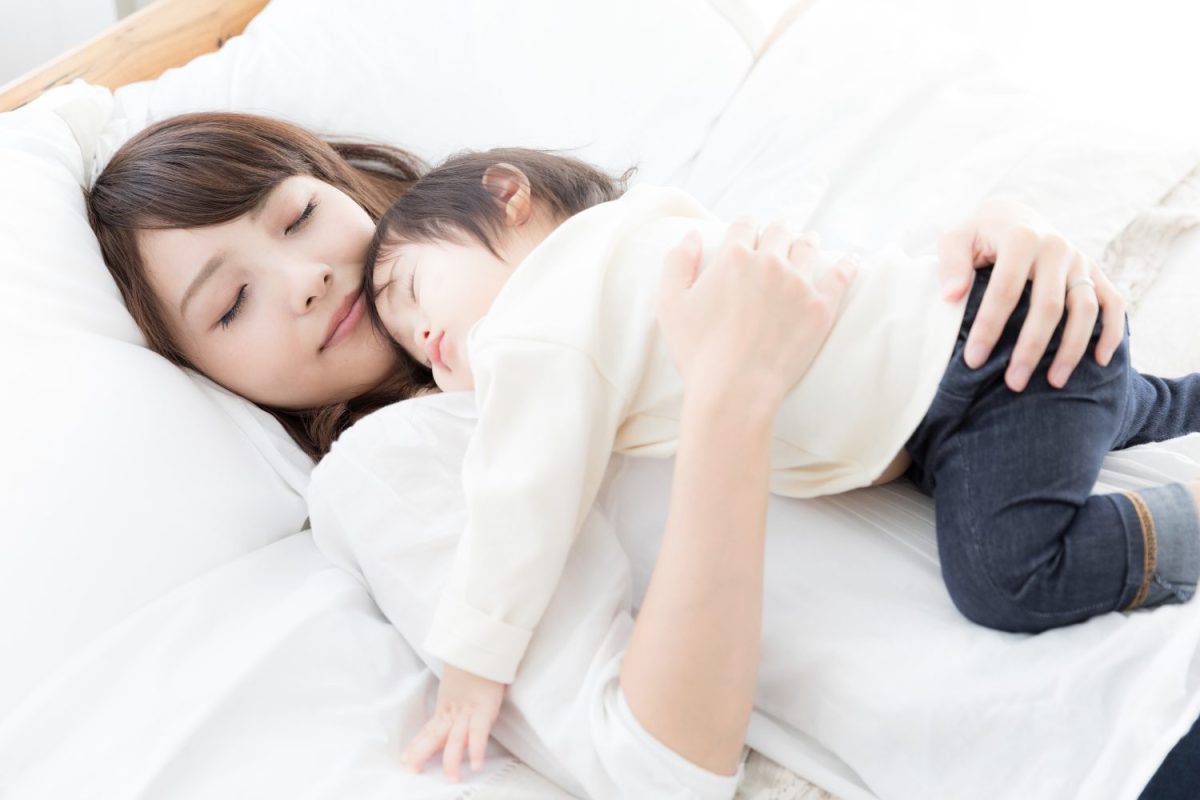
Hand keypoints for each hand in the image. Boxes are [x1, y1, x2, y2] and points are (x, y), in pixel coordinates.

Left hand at [400, 664, 505, 781]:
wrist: (481, 648)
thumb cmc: (473, 665)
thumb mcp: (458, 686)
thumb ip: (454, 700)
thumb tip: (452, 708)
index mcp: (446, 707)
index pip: (428, 730)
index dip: (416, 745)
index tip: (405, 759)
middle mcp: (454, 712)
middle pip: (435, 736)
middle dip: (423, 754)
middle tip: (412, 769)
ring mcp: (468, 712)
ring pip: (456, 739)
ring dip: (452, 760)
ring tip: (451, 777)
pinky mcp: (485, 709)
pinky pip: (479, 733)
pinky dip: (476, 749)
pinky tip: (475, 764)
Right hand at [657, 217, 857, 408]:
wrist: (734, 390)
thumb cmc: (698, 352)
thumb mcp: (670, 305)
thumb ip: (677, 263)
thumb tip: (691, 235)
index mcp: (733, 256)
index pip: (745, 223)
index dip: (746, 227)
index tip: (750, 234)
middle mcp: (770, 262)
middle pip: (780, 230)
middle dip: (777, 232)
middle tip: (779, 239)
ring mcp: (799, 283)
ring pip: (809, 245)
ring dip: (806, 242)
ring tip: (808, 245)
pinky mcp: (822, 307)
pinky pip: (842, 274)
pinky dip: (847, 264)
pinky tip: (849, 261)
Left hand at [937, 196, 1126, 391]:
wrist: (1014, 215)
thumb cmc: (979, 234)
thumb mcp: (956, 238)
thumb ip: (951, 263)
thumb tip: (952, 296)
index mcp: (1021, 238)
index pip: (1005, 289)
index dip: (989, 327)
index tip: (974, 360)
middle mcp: (1056, 247)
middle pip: (1048, 306)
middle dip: (1031, 348)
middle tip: (1014, 383)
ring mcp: (1080, 260)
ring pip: (1085, 308)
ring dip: (1072, 348)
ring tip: (1054, 382)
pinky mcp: (1095, 270)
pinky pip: (1113, 301)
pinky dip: (1112, 331)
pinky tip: (1100, 361)